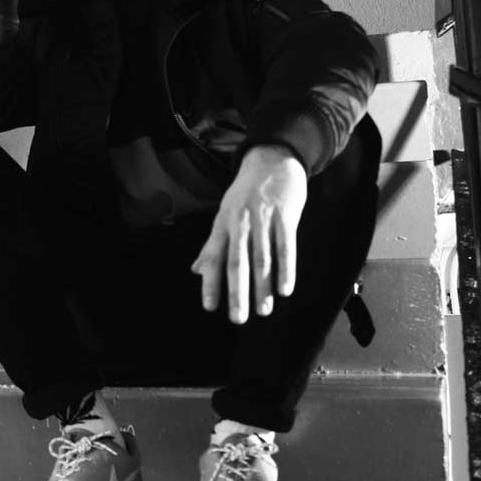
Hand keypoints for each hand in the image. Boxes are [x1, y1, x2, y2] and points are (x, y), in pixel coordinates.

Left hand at [191, 145, 307, 323]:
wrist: (272, 161)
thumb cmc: (245, 194)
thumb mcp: (223, 215)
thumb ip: (212, 245)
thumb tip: (195, 271)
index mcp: (223, 225)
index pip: (214, 258)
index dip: (211, 283)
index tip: (210, 308)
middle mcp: (241, 224)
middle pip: (238, 262)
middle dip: (237, 292)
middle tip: (238, 319)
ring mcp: (264, 221)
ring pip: (262, 259)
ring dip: (263, 287)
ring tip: (263, 310)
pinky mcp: (285, 217)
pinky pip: (286, 247)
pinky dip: (285, 269)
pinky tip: (285, 290)